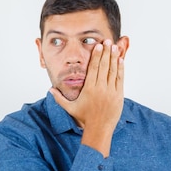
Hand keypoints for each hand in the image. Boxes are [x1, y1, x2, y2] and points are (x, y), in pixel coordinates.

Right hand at [50, 38, 126, 155]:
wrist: (99, 129)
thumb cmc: (84, 118)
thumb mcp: (70, 108)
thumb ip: (59, 98)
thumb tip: (50, 89)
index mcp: (89, 89)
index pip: (93, 68)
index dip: (96, 56)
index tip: (98, 46)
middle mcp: (101, 88)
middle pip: (103, 66)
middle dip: (106, 52)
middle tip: (107, 41)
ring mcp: (111, 91)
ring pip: (113, 70)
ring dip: (114, 57)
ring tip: (114, 46)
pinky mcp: (118, 95)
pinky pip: (120, 79)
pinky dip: (120, 69)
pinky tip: (120, 60)